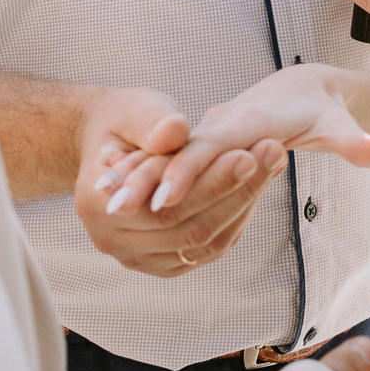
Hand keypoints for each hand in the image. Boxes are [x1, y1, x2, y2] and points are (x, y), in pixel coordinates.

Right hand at [74, 87, 283, 277]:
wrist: (111, 140)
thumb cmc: (122, 121)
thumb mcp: (133, 110)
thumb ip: (152, 122)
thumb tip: (175, 132)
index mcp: (96, 205)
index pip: (164, 208)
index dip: (209, 183)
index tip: (246, 153)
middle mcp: (113, 241)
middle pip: (188, 230)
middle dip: (235, 192)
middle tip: (273, 153)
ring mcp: (138, 257)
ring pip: (204, 244)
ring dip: (243, 203)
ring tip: (273, 161)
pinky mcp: (163, 261)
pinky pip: (208, 248)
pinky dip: (236, 216)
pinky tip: (257, 183)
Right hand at [140, 62, 369, 215]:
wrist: (295, 84)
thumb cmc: (316, 106)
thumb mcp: (338, 121)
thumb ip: (358, 141)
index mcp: (244, 120)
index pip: (210, 147)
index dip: (188, 172)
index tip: (163, 196)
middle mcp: (217, 126)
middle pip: (180, 158)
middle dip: (151, 181)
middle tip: (121, 206)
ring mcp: (202, 138)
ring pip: (167, 163)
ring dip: (142, 182)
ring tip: (112, 202)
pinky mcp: (195, 154)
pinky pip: (165, 169)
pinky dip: (143, 180)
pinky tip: (122, 198)